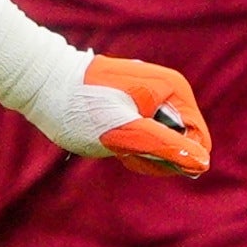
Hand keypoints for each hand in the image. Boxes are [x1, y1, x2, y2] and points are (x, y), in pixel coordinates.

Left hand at [33, 54, 210, 178]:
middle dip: (152, 155)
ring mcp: (152, 95)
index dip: (173, 159)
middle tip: (118, 147)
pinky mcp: (135, 102)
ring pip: (160, 141)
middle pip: (181, 142)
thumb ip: (165, 147)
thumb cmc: (82, 108)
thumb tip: (203, 163)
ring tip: (108, 138)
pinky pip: (144, 133)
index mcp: (174, 90)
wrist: (43, 83)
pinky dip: (127, 141)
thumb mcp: (125, 132)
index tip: (138, 154)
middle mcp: (168, 89)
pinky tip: (105, 133)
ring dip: (137, 150)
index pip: (199, 141)